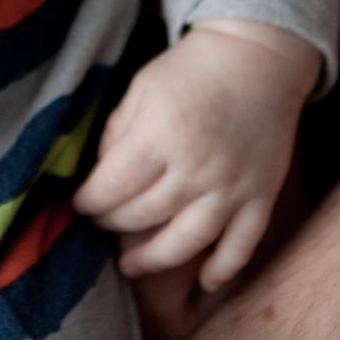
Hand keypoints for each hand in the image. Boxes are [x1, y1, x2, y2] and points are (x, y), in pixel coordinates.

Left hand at [73, 20, 319, 290]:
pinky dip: (222, 269)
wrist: (256, 57)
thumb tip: (101, 175)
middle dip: (113, 224)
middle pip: (143, 215)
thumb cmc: (190, 70)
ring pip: (187, 243)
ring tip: (130, 264)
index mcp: (161, 135)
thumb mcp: (141, 88)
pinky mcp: (262, 197)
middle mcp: (197, 168)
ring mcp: (232, 188)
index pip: (114, 186)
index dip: (89, 201)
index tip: (78, 205)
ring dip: (154, 260)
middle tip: (100, 225)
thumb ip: (118, 132)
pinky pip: (241, 246)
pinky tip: (202, 282)